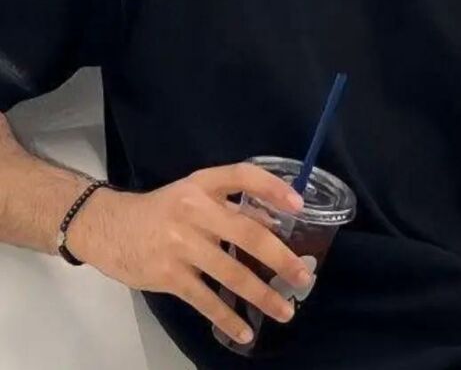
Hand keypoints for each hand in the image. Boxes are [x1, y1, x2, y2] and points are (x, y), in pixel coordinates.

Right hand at [65, 163, 311, 345]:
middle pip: (247, 234)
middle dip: (280, 258)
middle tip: (304, 277)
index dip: (272, 188)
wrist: (109, 226)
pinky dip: (228, 318)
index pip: (243, 176)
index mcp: (203, 184)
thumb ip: (231, 206)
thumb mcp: (194, 195)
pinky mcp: (168, 275)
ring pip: (231, 274)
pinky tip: (245, 331)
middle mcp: (194, 210)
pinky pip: (205, 300)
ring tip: (285, 310)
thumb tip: (275, 224)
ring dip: (262, 295)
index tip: (299, 205)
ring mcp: (181, 244)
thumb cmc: (162, 209)